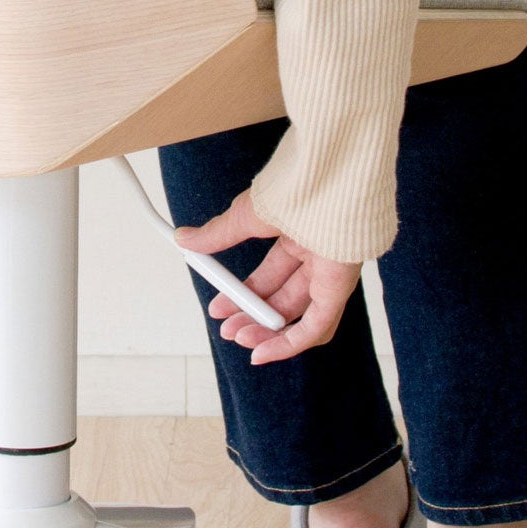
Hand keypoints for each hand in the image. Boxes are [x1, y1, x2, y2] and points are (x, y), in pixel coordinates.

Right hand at [173, 189, 361, 365]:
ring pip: (300, 314)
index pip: (271, 275)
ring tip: (241, 338)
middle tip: (227, 330)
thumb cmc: (296, 185)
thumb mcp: (247, 214)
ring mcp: (331, 270)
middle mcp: (318, 254)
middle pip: (283, 297)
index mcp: (299, 234)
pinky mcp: (342, 285)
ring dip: (268, 332)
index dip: (243, 295)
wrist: (328, 176)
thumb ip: (218, 234)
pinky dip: (291, 343)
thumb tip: (184, 239)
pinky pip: (319, 324)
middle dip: (252, 317)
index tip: (218, 308)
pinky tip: (265, 351)